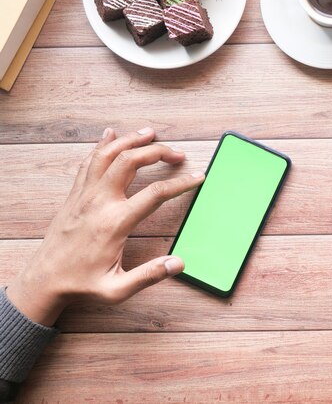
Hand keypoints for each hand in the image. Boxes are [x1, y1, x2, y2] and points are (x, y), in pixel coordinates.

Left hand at [6, 128, 204, 325]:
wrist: (43, 280)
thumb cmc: (81, 283)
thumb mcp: (117, 289)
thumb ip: (149, 276)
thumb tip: (178, 263)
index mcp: (115, 223)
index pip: (156, 194)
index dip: (181, 183)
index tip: (197, 177)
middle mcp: (99, 202)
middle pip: (130, 161)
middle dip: (158, 152)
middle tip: (177, 154)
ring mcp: (84, 195)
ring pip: (108, 154)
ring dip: (130, 140)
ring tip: (150, 133)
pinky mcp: (75, 195)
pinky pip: (89, 162)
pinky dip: (102, 145)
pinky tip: (111, 135)